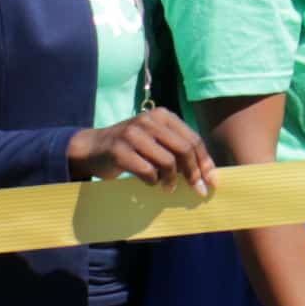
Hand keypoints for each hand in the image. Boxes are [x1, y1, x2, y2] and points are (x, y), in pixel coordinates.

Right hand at [70, 109, 218, 193]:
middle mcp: (148, 120)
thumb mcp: (155, 140)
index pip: (193, 139)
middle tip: (197, 190)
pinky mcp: (119, 151)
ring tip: (168, 188)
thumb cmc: (131, 148)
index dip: (205, 162)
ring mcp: (132, 134)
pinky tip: (151, 183)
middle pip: (184, 150)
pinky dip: (153, 182)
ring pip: (168, 162)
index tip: (212, 181)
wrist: (92, 148)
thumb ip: (177, 150)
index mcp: (162, 116)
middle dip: (194, 173)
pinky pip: (147, 171)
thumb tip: (207, 174)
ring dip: (172, 180)